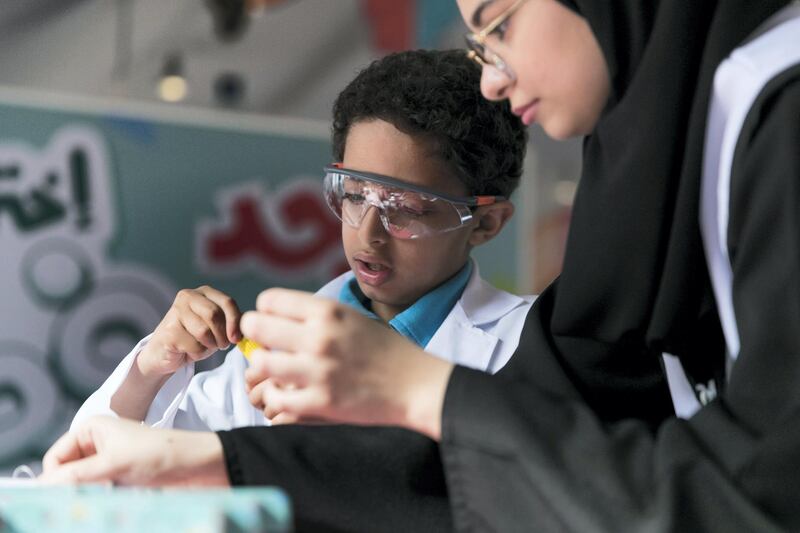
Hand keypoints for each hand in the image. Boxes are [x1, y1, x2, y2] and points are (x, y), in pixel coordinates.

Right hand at [40, 416, 227, 485]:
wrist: (195, 465)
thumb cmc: (157, 454)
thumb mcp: (112, 464)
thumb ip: (75, 476)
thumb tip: (42, 486)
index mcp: (91, 429)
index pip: (54, 457)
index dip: (54, 477)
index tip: (61, 496)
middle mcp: (97, 443)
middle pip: (66, 473)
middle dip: (73, 488)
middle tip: (89, 496)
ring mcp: (108, 462)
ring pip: (82, 486)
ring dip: (88, 495)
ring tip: (108, 494)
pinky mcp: (120, 478)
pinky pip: (97, 493)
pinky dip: (100, 499)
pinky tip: (113, 500)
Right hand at [139, 286, 241, 377]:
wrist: (166, 353)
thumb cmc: (196, 338)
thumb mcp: (217, 327)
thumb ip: (231, 323)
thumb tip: (246, 326)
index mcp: (204, 292)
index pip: (227, 302)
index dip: (235, 321)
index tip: (237, 338)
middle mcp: (188, 296)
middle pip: (214, 315)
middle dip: (222, 335)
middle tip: (221, 345)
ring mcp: (175, 312)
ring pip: (204, 331)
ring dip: (210, 345)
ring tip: (205, 346)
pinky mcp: (168, 330)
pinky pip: (194, 345)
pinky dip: (198, 353)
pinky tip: (189, 350)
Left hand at [241, 289, 453, 439]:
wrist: (416, 385)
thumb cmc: (384, 349)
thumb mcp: (352, 318)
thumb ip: (315, 315)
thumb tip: (272, 315)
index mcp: (328, 311)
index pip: (269, 300)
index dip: (266, 312)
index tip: (274, 324)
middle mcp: (320, 336)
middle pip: (256, 326)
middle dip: (257, 337)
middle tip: (267, 347)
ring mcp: (318, 371)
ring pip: (260, 364)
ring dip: (264, 368)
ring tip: (276, 372)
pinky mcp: (319, 403)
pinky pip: (275, 399)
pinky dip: (276, 398)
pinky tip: (288, 394)